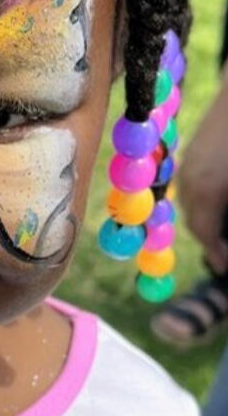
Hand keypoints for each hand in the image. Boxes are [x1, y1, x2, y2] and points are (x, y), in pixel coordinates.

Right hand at [178, 79, 227, 271]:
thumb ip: (224, 212)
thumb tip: (221, 237)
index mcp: (206, 188)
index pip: (203, 232)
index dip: (215, 253)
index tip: (225, 268)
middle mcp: (191, 176)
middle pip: (194, 219)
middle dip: (209, 238)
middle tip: (224, 253)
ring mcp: (190, 159)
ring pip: (191, 199)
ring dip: (204, 217)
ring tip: (221, 228)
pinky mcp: (194, 148)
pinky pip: (192, 182)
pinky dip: (203, 197)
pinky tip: (219, 196)